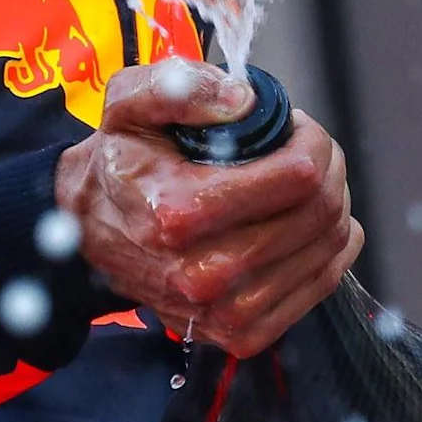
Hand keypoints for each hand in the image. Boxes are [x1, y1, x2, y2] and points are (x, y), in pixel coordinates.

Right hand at [52, 60, 361, 357]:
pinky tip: (316, 222)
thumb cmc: (119, 164)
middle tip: (311, 150)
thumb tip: (243, 100)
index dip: (312, 142)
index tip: (298, 126)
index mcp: (179, 214)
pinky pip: (320, 284)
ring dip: (332, 204)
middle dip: (329, 169)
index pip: (297, 177)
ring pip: (326, 248)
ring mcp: (225, 312)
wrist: (89, 235)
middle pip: (317, 213)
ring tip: (308, 183)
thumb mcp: (127, 104)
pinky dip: (331, 248)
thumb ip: (178, 86)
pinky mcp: (242, 334)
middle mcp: (204, 273)